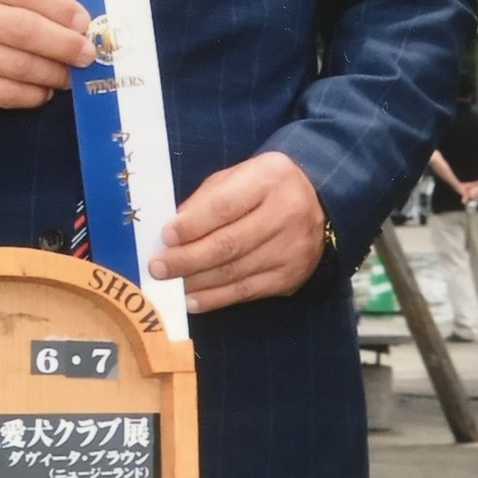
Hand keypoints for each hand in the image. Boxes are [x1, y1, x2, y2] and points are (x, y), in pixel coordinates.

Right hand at [0, 0, 93, 113]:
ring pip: (25, 67)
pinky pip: (17, 94)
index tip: (85, 24)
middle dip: (65, 45)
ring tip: (68, 74)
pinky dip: (39, 94)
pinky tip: (44, 88)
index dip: (62, 9)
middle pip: (27, 30)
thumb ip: (39, 2)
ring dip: (56, 73)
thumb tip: (82, 25)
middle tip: (88, 55)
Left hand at [148, 151, 326, 312]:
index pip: (225, 207)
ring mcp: (292, 249)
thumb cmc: (265, 188)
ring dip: (197, 282)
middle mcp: (287, 214)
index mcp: (270, 179)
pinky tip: (193, 300)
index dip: (193, 225)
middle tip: (158, 268)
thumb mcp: (237, 177)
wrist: (319, 202)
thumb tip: (172, 233)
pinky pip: (248, 292)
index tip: (165, 238)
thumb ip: (206, 200)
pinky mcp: (292, 276)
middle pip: (229, 244)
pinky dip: (217, 298)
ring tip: (170, 285)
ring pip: (236, 272)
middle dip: (188, 259)